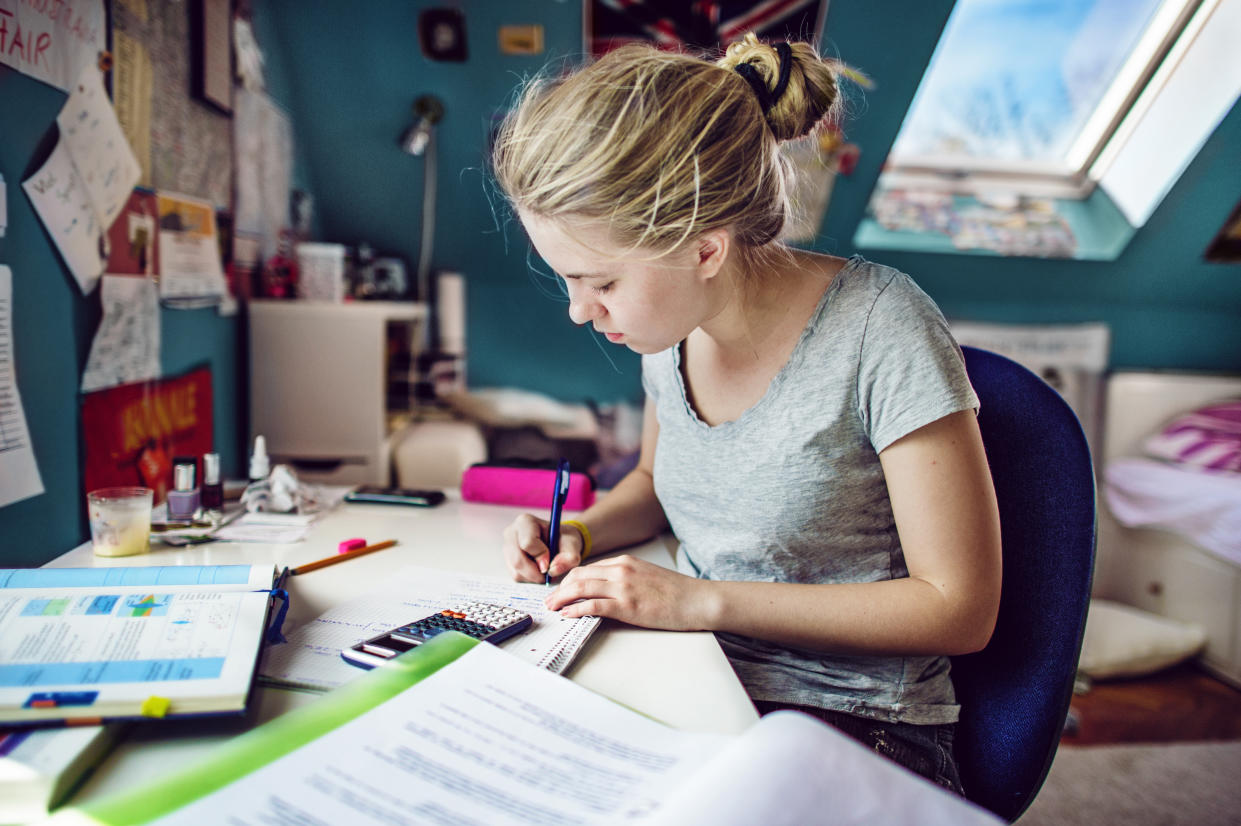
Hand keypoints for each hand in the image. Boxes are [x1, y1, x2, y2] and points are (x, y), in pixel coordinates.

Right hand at [501, 513, 585, 582]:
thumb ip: (568, 556)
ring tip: (545, 569)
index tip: (550, 561)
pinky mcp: (507, 560)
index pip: (527, 543)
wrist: (559, 542)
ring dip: (533, 576)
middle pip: (518, 560)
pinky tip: (538, 570)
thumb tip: (553, 570)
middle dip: (536, 572)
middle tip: (548, 574)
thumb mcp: (572, 544)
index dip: (540, 556)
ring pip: (516, 571)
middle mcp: (511, 533)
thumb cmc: (564, 539)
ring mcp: (506, 547)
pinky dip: (529, 578)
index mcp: (525, 522)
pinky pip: (516, 576)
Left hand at [545, 555, 712, 630]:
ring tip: (553, 609)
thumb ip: (625, 578)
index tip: (561, 590)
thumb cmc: (676, 592)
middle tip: (549, 601)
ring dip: (562, 599)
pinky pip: (593, 605)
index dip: (569, 580)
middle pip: (579, 575)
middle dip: (560, 589)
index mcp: (625, 561)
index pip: (587, 568)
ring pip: (581, 588)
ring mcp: (623, 587)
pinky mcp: (627, 605)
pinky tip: (568, 616)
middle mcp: (621, 570)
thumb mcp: (646, 575)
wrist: (697, 600)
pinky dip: (576, 610)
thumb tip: (604, 590)